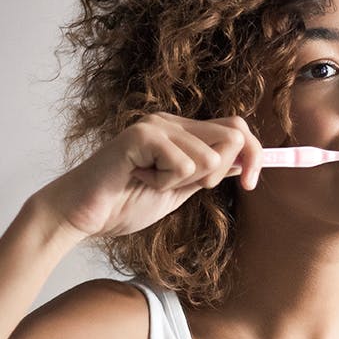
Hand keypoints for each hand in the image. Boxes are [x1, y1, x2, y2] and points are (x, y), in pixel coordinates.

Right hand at [35, 113, 261, 240]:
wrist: (84, 215)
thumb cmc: (126, 203)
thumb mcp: (181, 189)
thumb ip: (208, 173)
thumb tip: (243, 161)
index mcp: (184, 133)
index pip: (236, 128)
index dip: (254, 155)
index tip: (250, 184)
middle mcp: (173, 122)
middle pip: (234, 136)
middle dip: (219, 172)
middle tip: (184, 186)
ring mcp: (157, 125)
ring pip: (210, 156)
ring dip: (184, 182)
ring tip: (150, 181)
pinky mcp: (143, 135)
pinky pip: (184, 165)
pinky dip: (164, 183)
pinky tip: (138, 178)